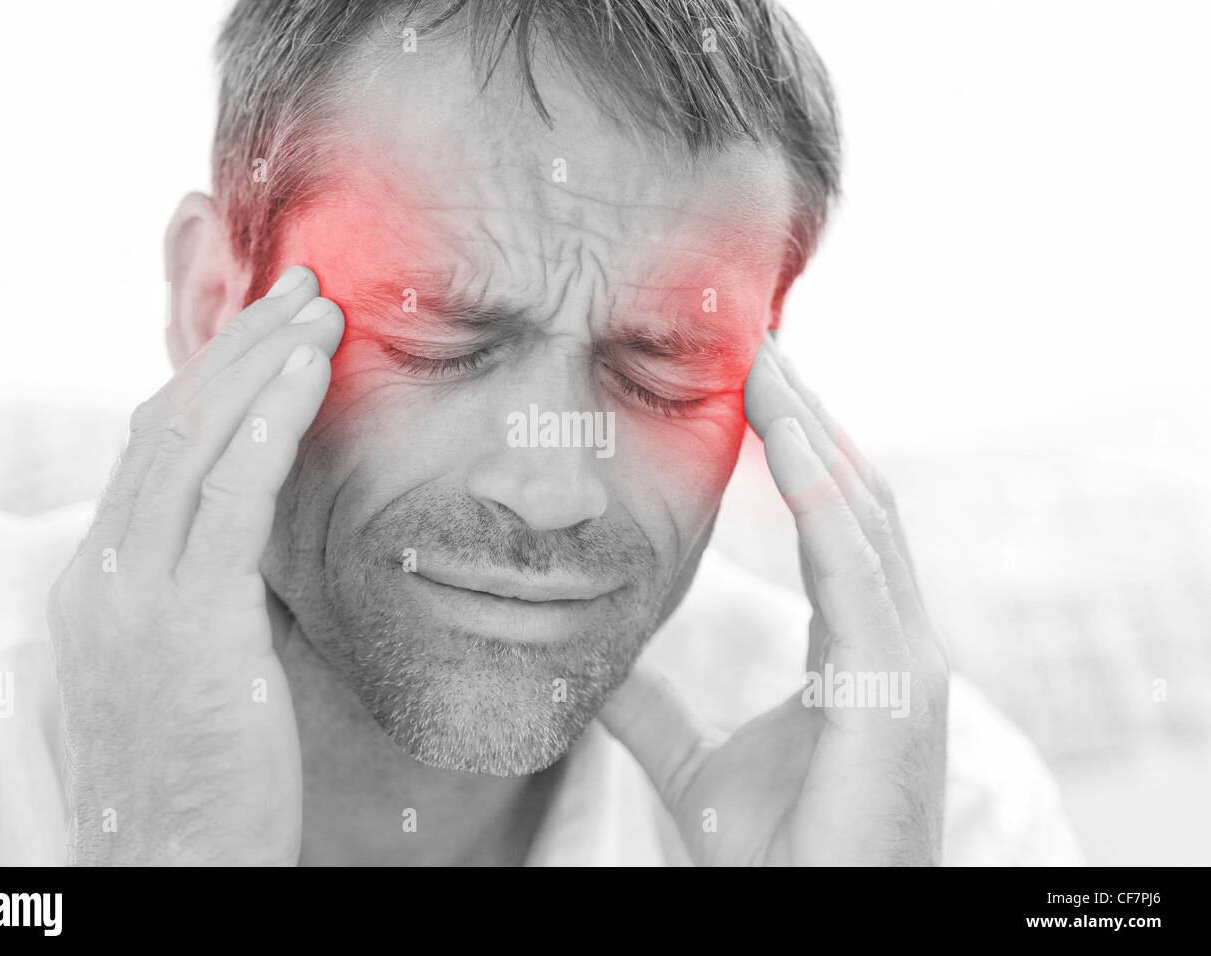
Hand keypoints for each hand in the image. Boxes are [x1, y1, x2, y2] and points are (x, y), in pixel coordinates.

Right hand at [47, 265, 343, 864]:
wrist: (173, 865)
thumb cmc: (202, 773)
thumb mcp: (193, 663)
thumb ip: (208, 590)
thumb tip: (255, 536)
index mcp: (100, 579)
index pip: (150, 450)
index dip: (210, 381)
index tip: (267, 335)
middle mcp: (103, 572)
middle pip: (167, 425)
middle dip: (237, 347)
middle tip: (299, 288)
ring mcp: (135, 594)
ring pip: (192, 444)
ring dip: (259, 364)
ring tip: (318, 309)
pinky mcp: (187, 623)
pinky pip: (226, 498)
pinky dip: (266, 424)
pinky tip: (307, 374)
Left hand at [600, 332, 949, 864]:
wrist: (811, 921)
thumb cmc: (777, 857)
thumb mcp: (697, 763)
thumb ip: (655, 709)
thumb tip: (594, 662)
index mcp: (856, 650)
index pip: (833, 525)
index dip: (799, 452)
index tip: (754, 386)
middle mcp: (893, 639)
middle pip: (855, 498)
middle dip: (810, 419)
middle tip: (759, 343)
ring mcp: (906, 659)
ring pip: (864, 513)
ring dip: (815, 433)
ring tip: (768, 363)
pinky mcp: (898, 685)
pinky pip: (858, 564)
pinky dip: (824, 494)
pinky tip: (787, 437)